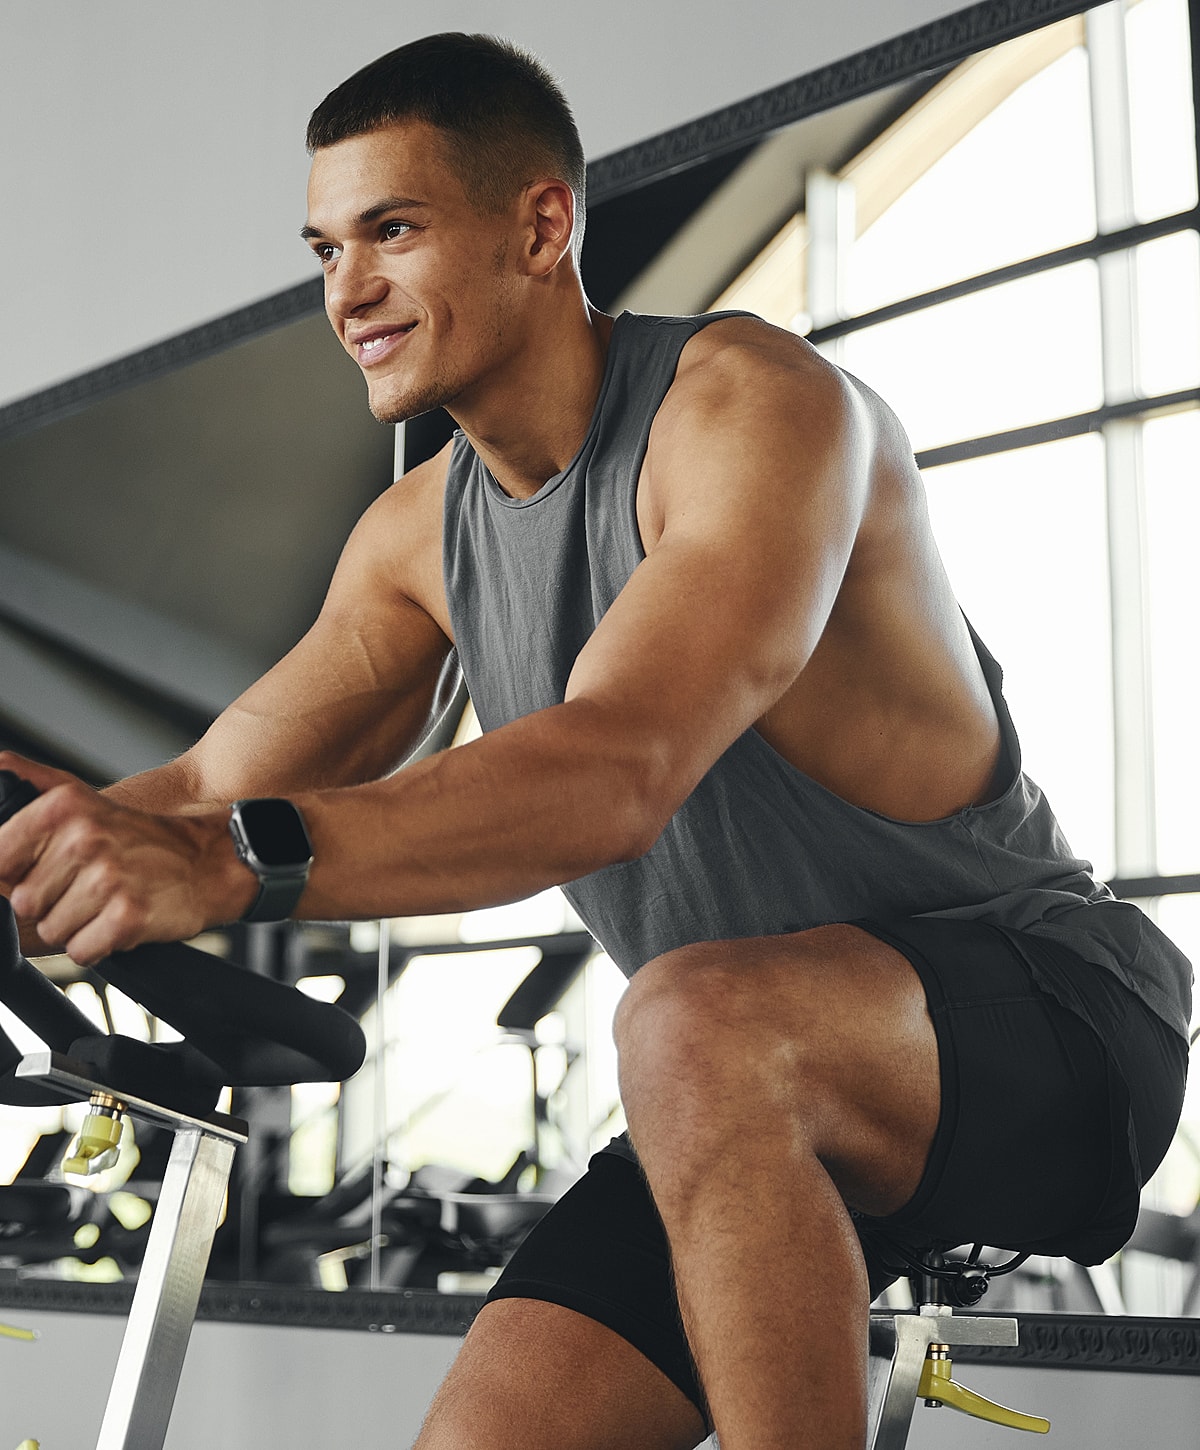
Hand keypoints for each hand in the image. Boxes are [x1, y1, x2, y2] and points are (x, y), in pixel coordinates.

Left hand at [0, 753, 252, 964]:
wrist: (209, 860)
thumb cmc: (143, 838)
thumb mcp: (82, 797)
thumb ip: (30, 784)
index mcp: (63, 808)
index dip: (16, 874)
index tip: (43, 871)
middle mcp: (84, 839)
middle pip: (24, 903)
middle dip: (50, 903)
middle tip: (85, 887)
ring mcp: (107, 879)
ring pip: (51, 930)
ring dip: (75, 925)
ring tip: (105, 902)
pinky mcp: (128, 916)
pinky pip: (81, 951)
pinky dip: (97, 944)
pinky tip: (117, 921)